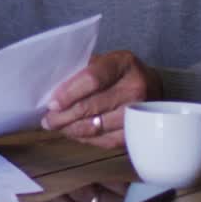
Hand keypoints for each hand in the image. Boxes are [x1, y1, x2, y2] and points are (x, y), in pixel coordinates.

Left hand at [42, 50, 161, 148]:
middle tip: (48, 120)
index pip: (92, 80)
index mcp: (123, 64)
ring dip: (71, 129)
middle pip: (91, 106)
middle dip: (63, 116)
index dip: (68, 93)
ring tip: (57, 127)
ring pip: (96, 127)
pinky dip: (85, 139)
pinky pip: (105, 141)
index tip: (52, 103)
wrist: (153, 86)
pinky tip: (74, 133)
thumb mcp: (105, 60)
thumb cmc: (120, 72)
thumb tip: (52, 91)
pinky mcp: (137, 132)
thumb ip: (81, 71)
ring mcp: (139, 112)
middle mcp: (135, 88)